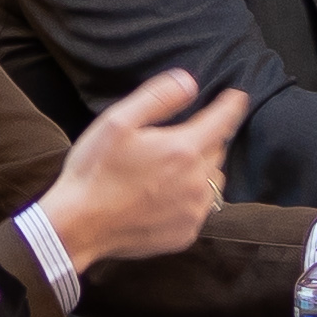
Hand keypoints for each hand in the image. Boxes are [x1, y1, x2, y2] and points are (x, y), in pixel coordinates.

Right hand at [41, 69, 249, 274]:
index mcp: (183, 149)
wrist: (79, 226)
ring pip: (213, 181)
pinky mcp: (185, 234)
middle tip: (176, 139)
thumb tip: (189, 83)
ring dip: (201, 170)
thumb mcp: (118, 121)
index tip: (238, 97)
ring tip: (170, 170)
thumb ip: (158, 97)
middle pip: (217, 151)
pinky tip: (163, 196)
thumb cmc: (94, 171)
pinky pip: (200, 209)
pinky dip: (190, 198)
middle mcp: (196, 182)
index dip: (232, 105)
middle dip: (206, 140)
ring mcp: (193, 211)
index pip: (223, 121)